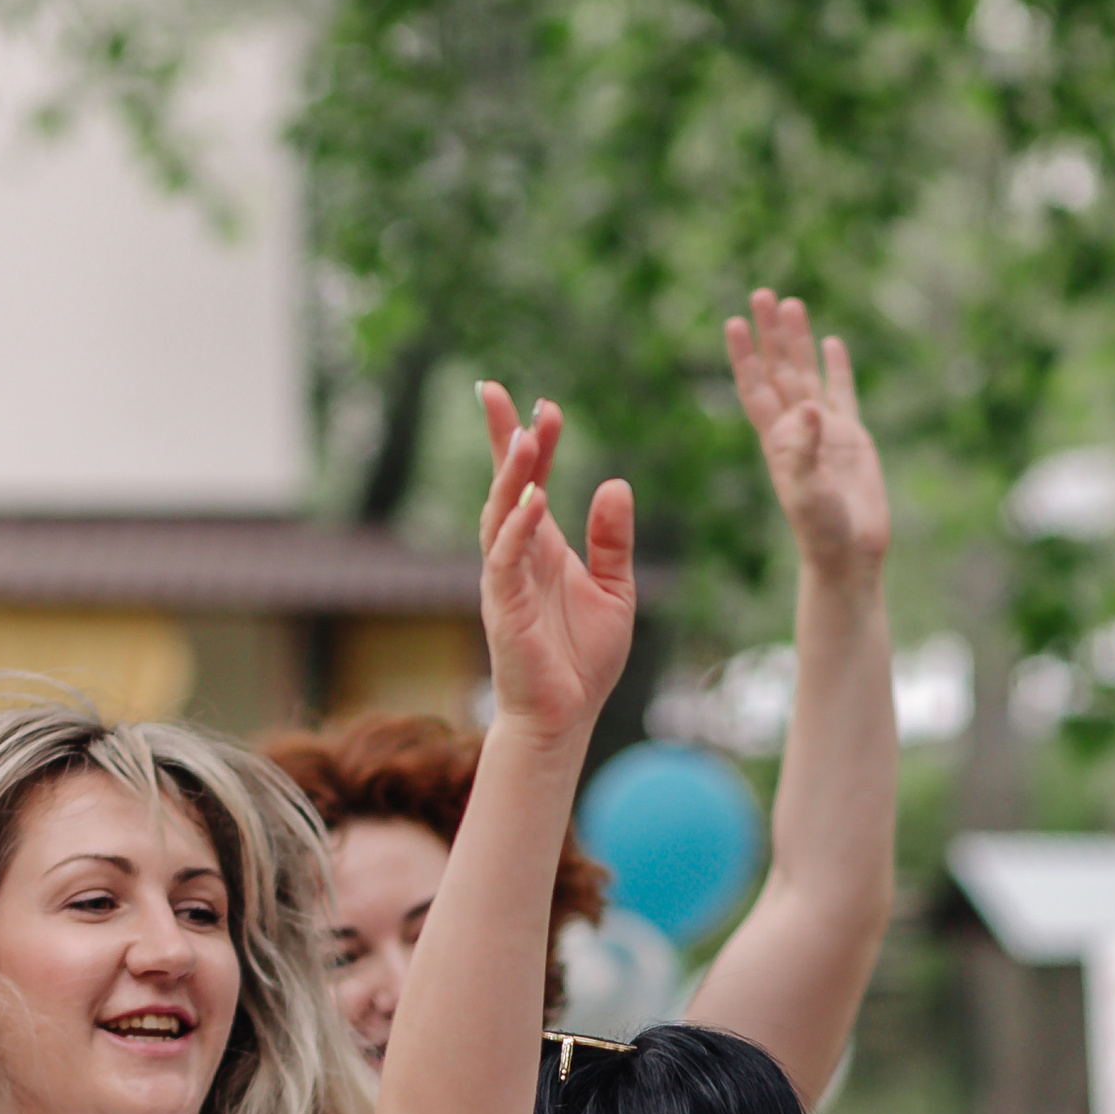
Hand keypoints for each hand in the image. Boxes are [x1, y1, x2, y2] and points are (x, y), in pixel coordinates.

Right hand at [475, 387, 635, 745]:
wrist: (565, 718)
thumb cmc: (583, 660)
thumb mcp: (615, 590)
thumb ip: (613, 540)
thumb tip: (615, 483)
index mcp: (542, 547)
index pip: (530, 481)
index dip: (531, 441)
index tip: (542, 404)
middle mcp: (517, 556)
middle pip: (504, 486)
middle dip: (502, 440)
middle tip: (501, 395)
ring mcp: (505, 580)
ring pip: (498, 516)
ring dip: (508, 477)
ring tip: (521, 438)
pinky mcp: (503, 609)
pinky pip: (505, 560)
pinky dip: (517, 529)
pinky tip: (535, 500)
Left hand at [726, 292, 887, 579]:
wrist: (849, 554)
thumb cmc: (822, 529)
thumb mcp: (810, 491)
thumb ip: (807, 450)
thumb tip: (810, 407)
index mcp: (778, 440)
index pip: (755, 387)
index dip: (744, 355)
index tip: (733, 322)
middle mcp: (796, 429)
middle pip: (779, 370)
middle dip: (770, 333)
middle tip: (761, 293)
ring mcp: (824, 430)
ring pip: (807, 374)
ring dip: (798, 341)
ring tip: (792, 303)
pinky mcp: (852, 438)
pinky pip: (842, 393)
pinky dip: (837, 367)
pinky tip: (832, 342)